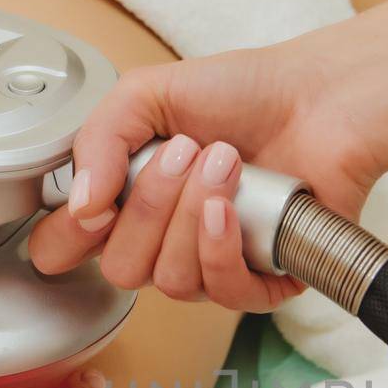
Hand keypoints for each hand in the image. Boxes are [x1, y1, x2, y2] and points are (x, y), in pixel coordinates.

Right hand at [28, 43, 387, 310]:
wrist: (321, 97)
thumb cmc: (245, 93)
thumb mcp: (148, 94)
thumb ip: (98, 141)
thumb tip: (79, 208)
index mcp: (129, 203)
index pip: (66, 252)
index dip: (67, 239)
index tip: (97, 202)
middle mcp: (166, 241)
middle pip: (121, 271)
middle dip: (148, 208)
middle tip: (184, 152)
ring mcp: (213, 264)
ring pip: (171, 281)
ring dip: (191, 215)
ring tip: (223, 161)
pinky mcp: (265, 281)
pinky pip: (224, 294)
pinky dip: (220, 249)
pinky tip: (230, 210)